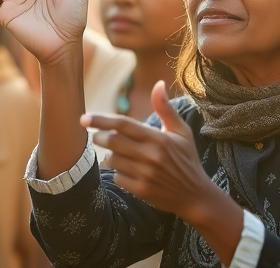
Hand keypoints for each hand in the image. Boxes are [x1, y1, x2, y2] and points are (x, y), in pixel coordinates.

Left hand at [85, 82, 218, 218]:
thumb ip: (165, 108)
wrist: (195, 195)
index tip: (84, 118)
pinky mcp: (142, 191)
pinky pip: (118, 178)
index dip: (101, 120)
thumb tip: (159, 84)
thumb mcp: (181, 132)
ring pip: (112, 160)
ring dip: (109, 155)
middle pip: (112, 142)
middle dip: (99, 137)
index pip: (123, 125)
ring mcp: (145, 174)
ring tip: (115, 153)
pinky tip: (126, 170)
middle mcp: (151, 155)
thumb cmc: (187, 159)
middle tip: (98, 136)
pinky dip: (117, 172)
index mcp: (159, 138)